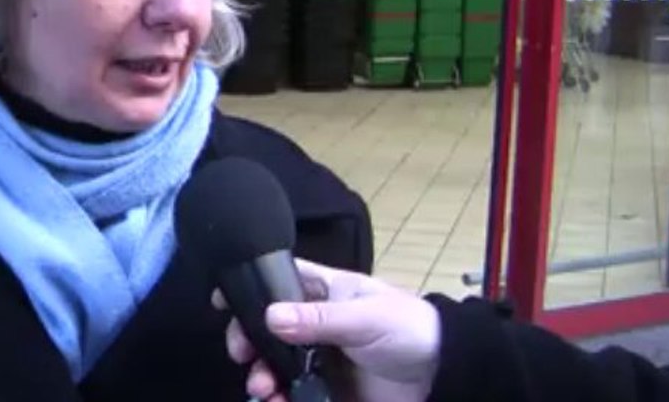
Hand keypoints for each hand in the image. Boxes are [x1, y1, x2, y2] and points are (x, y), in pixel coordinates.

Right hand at [215, 258, 441, 401]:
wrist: (447, 377)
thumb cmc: (411, 329)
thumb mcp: (366, 317)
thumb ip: (319, 319)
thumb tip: (269, 317)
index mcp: (326, 293)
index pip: (280, 279)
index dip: (250, 285)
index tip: (222, 302)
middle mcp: (316, 324)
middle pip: (267, 328)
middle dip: (248, 341)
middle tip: (241, 355)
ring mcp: (320, 360)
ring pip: (276, 365)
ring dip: (262, 376)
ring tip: (263, 389)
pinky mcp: (328, 392)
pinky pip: (294, 396)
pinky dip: (280, 400)